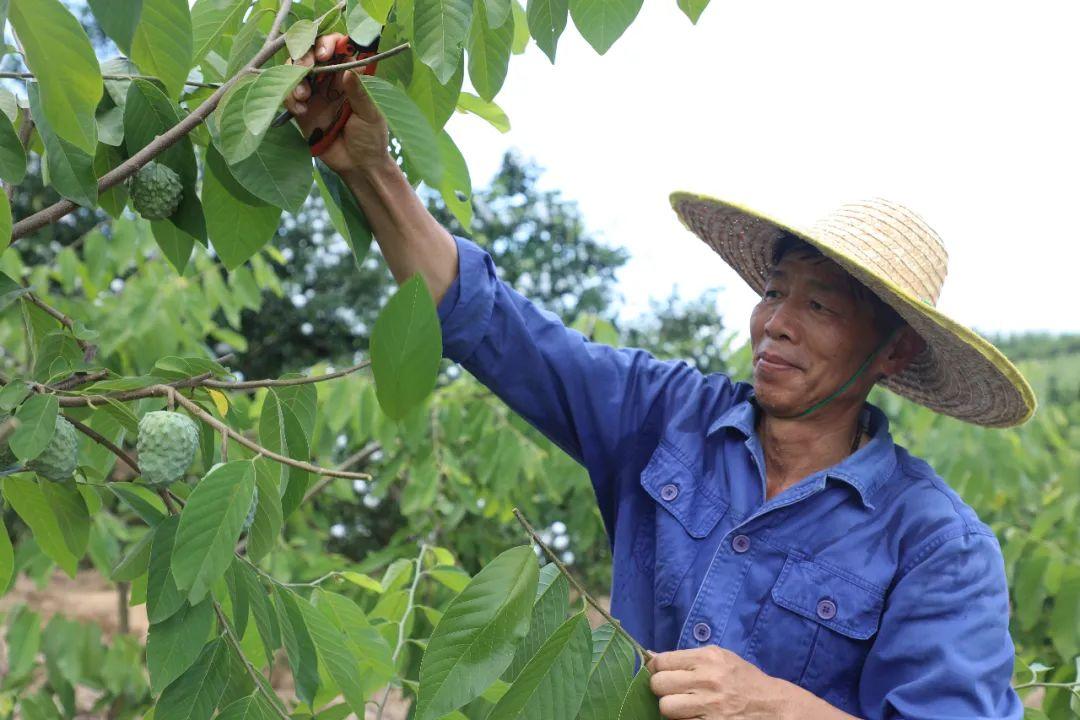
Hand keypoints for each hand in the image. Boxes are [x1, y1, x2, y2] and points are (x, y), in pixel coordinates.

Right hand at [283, 33, 391, 180]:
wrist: (358, 166)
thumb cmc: (371, 138)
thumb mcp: (370, 115)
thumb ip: (360, 93)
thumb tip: (350, 71)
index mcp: (350, 74)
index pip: (336, 46)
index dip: (328, 43)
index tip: (324, 54)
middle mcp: (330, 79)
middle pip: (310, 52)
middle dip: (304, 55)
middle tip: (306, 68)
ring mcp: (314, 92)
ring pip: (294, 70)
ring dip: (294, 77)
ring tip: (304, 96)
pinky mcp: (302, 108)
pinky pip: (287, 94)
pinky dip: (289, 98)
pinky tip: (301, 111)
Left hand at [647, 646, 790, 718]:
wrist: (772, 706)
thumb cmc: (742, 679)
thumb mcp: (719, 658)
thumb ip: (686, 657)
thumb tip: (651, 656)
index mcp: (708, 658)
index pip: (662, 662)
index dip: (656, 669)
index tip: (661, 673)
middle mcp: (708, 680)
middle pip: (659, 685)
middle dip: (662, 689)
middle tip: (672, 691)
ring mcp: (710, 706)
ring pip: (666, 708)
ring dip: (671, 709)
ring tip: (683, 706)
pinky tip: (694, 716)